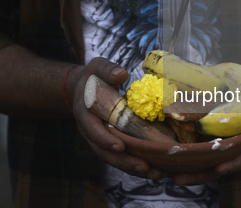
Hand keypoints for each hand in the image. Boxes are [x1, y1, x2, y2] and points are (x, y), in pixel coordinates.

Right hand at [69, 57, 169, 179]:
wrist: (84, 89)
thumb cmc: (93, 78)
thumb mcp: (97, 68)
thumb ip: (107, 70)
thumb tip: (121, 74)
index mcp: (86, 114)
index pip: (93, 130)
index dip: (104, 139)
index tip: (120, 146)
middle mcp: (92, 131)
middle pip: (105, 152)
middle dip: (124, 161)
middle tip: (144, 167)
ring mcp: (101, 140)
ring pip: (115, 159)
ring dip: (133, 168)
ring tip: (155, 173)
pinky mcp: (113, 142)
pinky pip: (123, 156)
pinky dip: (138, 164)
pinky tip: (156, 169)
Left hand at [172, 99, 240, 185]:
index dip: (231, 165)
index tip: (220, 169)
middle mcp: (233, 148)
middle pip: (215, 166)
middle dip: (198, 175)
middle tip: (178, 179)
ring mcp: (219, 144)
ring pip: (202, 162)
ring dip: (184, 169)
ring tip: (165, 174)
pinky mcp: (207, 137)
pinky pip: (194, 149)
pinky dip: (181, 154)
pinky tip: (164, 158)